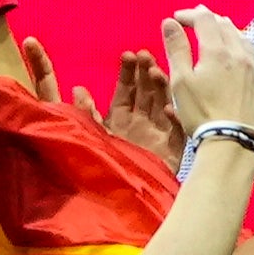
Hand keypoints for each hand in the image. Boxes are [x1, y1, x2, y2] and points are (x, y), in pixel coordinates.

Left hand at [26, 36, 182, 163]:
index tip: (128, 54)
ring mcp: (158, 135)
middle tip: (145, 55)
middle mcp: (141, 123)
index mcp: (121, 118)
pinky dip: (174, 121)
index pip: (126, 90)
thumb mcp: (92, 135)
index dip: (128, 72)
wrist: (120, 200)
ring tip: (156, 72)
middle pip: (146, 92)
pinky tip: (169, 110)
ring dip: (161, 88)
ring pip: (162, 105)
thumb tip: (77, 88)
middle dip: (146, 73)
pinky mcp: (170, 151)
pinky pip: (176, 133)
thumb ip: (86, 113)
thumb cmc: (103, 165)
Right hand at [159, 8, 253, 143]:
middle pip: (227, 26)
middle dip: (210, 19)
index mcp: (217, 52)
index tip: (177, 18)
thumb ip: (176, 49)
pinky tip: (243, 61)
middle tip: (198, 20)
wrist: (234, 143)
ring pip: (246, 41)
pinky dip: (246, 55)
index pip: (204, 20)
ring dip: (231, 33)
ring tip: (221, 34)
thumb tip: (170, 22)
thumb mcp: (180, 82)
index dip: (190, 14)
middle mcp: (241, 56)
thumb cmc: (201, 113)